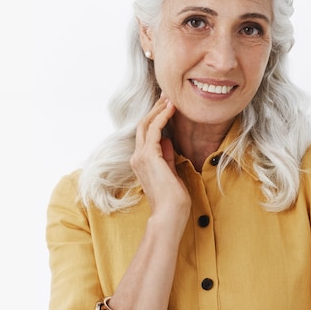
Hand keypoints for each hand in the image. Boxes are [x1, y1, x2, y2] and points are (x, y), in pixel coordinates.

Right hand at [130, 95, 190, 217]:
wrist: (170, 214)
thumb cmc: (173, 199)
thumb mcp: (170, 172)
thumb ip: (167, 156)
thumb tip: (168, 141)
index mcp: (141, 162)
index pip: (145, 134)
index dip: (155, 118)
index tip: (166, 105)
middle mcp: (137, 157)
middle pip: (143, 125)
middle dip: (155, 108)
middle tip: (167, 95)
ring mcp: (140, 156)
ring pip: (146, 124)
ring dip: (159, 109)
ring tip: (170, 98)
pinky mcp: (149, 156)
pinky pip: (154, 130)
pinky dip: (162, 117)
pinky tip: (171, 109)